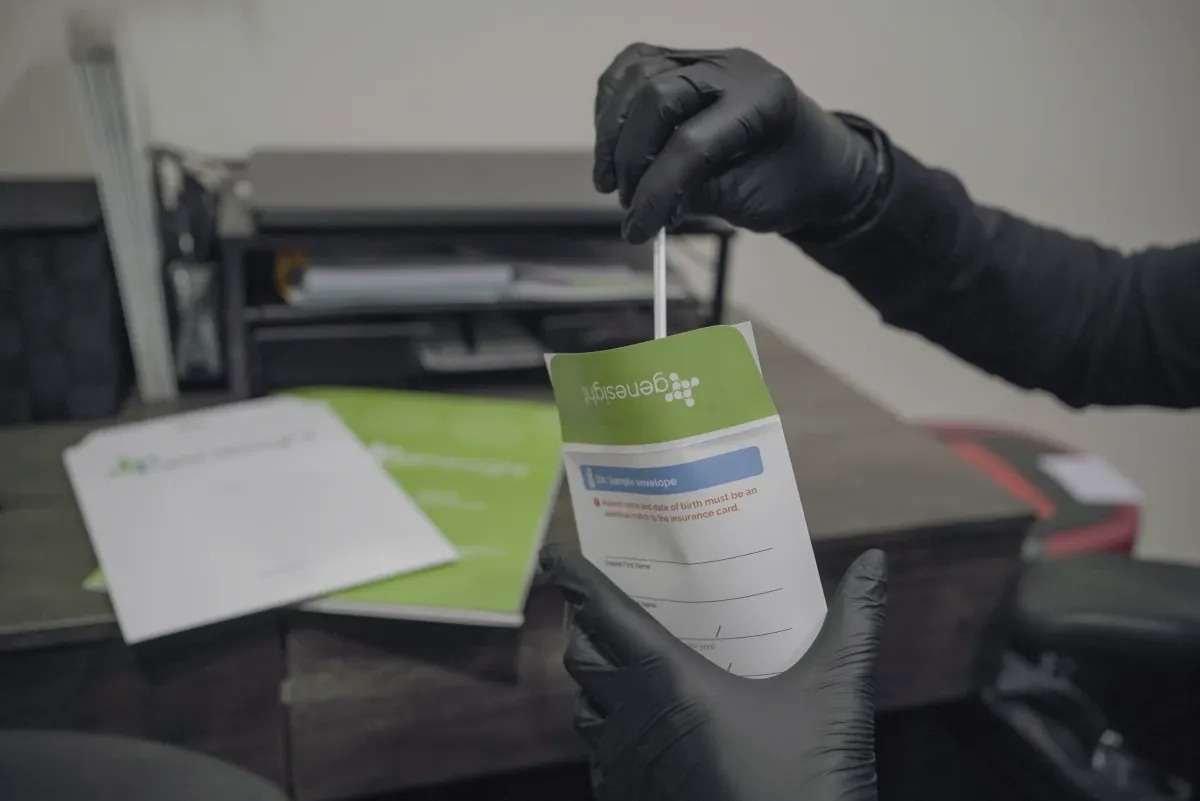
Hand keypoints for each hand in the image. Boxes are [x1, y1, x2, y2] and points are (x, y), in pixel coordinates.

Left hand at [540, 546, 886, 800]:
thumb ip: (855, 624)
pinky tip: (641, 725)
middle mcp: (636, 723)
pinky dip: (608, 729)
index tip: (554, 556)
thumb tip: (877, 562)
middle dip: (582, 626)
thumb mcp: (837, 695)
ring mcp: (629, 771)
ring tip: (619, 657)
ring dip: (594, 681)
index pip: (605, 616)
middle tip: (598, 603)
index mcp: (672, 684)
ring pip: (586, 711)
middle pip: (582, 659)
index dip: (576, 581)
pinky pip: (601, 757)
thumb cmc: (812, 783)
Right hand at [594, 44, 880, 242]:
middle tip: (627, 201)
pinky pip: (633, 66)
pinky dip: (612, 102)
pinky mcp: (684, 62)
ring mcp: (707, 59)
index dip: (657, 190)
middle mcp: (734, 69)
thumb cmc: (792, 183)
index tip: (638, 228)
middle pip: (657, 96)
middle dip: (631, 156)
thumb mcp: (752, 201)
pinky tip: (610, 140)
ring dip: (612, 130)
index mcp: (764, 101)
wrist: (812, 163)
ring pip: (637, 75)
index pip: (692, 142)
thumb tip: (641, 206)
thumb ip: (697, 195)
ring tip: (610, 178)